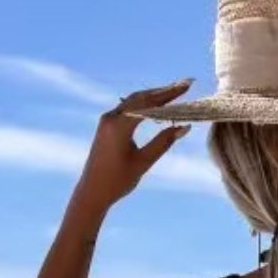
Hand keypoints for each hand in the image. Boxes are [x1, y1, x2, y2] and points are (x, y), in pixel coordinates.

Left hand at [73, 81, 192, 213]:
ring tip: (174, 92)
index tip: (186, 86)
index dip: (169, 94)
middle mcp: (111, 118)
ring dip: (153, 96)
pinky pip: (127, 109)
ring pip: (133, 101)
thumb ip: (163, 142)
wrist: (91, 193)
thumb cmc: (117, 181)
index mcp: (119, 126)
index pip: (148, 103)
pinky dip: (143, 105)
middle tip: (184, 85)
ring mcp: (107, 120)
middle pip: (141, 97)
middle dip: (163, 91)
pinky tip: (156, 105)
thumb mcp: (143, 162)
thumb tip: (184, 127)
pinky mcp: (106, 126)